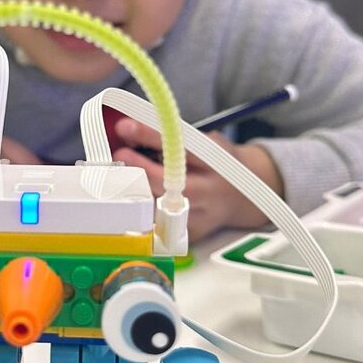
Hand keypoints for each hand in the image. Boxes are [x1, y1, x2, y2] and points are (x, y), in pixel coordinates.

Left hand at [113, 119, 283, 241]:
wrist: (245, 198)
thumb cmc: (216, 164)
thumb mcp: (206, 143)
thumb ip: (174, 138)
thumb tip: (128, 131)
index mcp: (214, 161)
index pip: (179, 145)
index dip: (148, 135)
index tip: (124, 127)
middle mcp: (209, 190)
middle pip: (168, 181)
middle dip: (138, 167)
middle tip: (118, 155)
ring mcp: (201, 215)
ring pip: (159, 205)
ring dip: (136, 190)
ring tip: (120, 177)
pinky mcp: (191, 234)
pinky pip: (160, 224)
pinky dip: (143, 211)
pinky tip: (131, 201)